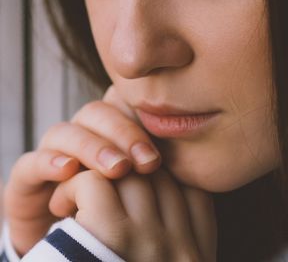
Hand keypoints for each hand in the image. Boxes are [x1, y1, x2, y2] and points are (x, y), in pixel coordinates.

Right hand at [3, 86, 160, 255]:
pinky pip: (31, 161)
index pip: (126, 101)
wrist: (80, 254)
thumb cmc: (123, 220)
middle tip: (149, 161)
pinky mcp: (28, 180)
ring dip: (94, 146)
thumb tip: (198, 156)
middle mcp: (85, 135)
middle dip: (127, 132)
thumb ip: (164, 168)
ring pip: (68, 130)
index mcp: (114, 130)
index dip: (146, 113)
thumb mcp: (148, 191)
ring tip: (116, 169)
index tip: (171, 139)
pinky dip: (50, 161)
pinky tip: (69, 171)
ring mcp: (55, 154)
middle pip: (100, 111)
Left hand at [49, 168, 216, 261]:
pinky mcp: (112, 237)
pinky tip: (65, 206)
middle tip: (104, 187)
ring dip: (103, 177)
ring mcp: (151, 241)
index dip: (172, 183)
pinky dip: (77, 187)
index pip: (197, 197)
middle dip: (133, 175)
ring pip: (131, 174)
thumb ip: (186, 253)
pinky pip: (97, 186)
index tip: (145, 190)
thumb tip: (181, 211)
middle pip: (163, 180)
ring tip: (78, 195)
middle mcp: (180, 248)